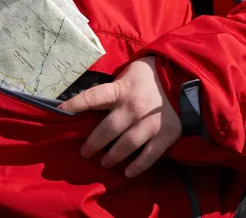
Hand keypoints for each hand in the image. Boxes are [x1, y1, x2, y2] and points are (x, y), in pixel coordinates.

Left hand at [58, 56, 181, 177]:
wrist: (186, 78)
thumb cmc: (152, 74)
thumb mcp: (129, 73)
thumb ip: (113, 87)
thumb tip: (92, 101)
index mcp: (121, 89)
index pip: (91, 97)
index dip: (74, 105)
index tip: (59, 112)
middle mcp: (133, 107)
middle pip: (106, 130)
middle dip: (93, 144)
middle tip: (85, 153)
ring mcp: (149, 123)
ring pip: (125, 146)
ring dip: (112, 157)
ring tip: (104, 162)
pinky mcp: (165, 135)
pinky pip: (148, 156)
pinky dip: (137, 166)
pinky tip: (127, 172)